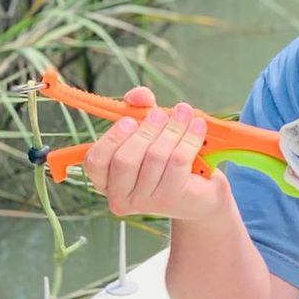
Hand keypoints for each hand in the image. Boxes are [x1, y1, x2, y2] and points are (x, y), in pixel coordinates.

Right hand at [82, 87, 227, 220]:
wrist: (203, 192)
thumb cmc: (169, 160)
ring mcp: (146, 202)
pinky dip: (190, 138)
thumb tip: (139, 95)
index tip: (130, 120)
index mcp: (106, 181)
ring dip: (173, 129)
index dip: (112, 137)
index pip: (96, 161)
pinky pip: (178, 161)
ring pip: (155, 157)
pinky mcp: (173, 198)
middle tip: (161, 114)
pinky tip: (198, 126)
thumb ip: (139, 110)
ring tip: (185, 113)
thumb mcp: (151, 133)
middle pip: (125, 159)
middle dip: (146, 130)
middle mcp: (121, 196)